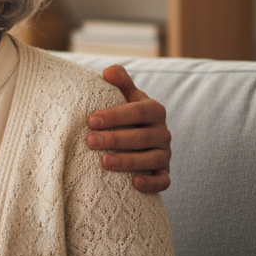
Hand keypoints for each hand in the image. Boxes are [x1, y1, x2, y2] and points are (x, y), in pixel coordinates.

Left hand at [87, 65, 171, 192]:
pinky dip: (152, 183)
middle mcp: (163, 132)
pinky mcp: (164, 173)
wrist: (136, 137)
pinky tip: (135, 183)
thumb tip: (107, 72)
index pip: (137, 111)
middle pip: (142, 136)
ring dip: (129, 161)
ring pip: (152, 159)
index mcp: (154, 110)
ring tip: (104, 162)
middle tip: (89, 141)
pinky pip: (163, 181)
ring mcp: (165, 154)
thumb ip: (119, 79)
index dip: (115, 116)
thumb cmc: (125, 113)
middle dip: (115, 139)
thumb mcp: (124, 94)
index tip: (90, 120)